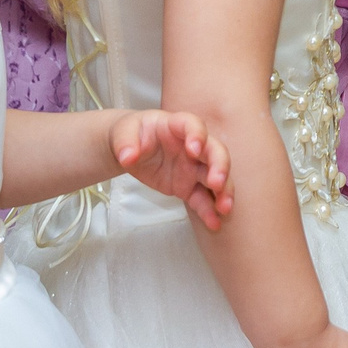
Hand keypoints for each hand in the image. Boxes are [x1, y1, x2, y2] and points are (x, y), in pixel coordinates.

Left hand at [113, 109, 233, 231]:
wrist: (130, 149)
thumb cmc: (131, 134)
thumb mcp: (122, 133)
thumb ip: (126, 144)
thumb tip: (127, 157)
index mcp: (176, 126)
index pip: (193, 125)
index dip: (197, 135)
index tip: (194, 150)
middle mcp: (192, 146)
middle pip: (214, 151)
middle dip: (220, 166)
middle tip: (217, 182)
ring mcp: (193, 167)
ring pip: (215, 177)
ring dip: (223, 192)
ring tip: (224, 208)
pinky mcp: (189, 187)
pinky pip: (202, 198)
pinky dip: (208, 211)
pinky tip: (213, 223)